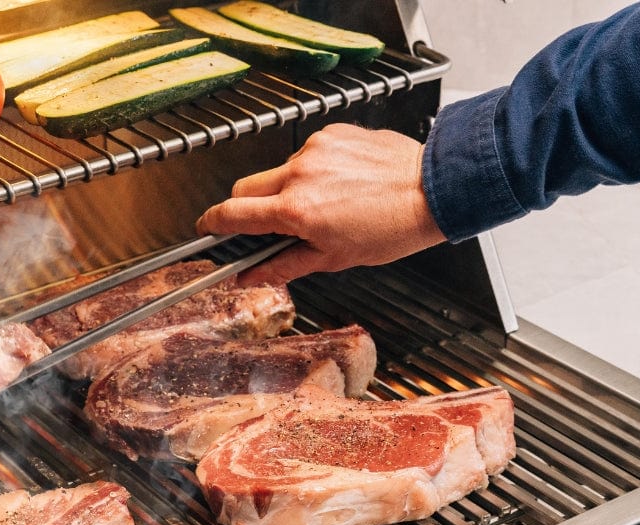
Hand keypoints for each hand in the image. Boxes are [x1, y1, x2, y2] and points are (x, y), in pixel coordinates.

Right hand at [196, 123, 445, 283]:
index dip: (213, 224)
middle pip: (246, 188)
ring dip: (286, 190)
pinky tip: (339, 185)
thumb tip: (252, 276)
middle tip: (271, 226)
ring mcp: (315, 150)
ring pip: (278, 172)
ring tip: (323, 207)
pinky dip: (312, 171)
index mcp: (296, 210)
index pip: (233, 214)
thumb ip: (284, 265)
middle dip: (248, 208)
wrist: (432, 190)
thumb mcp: (334, 258)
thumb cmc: (391, 228)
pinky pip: (306, 155)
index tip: (207, 229)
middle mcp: (300, 174)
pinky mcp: (332, 133)